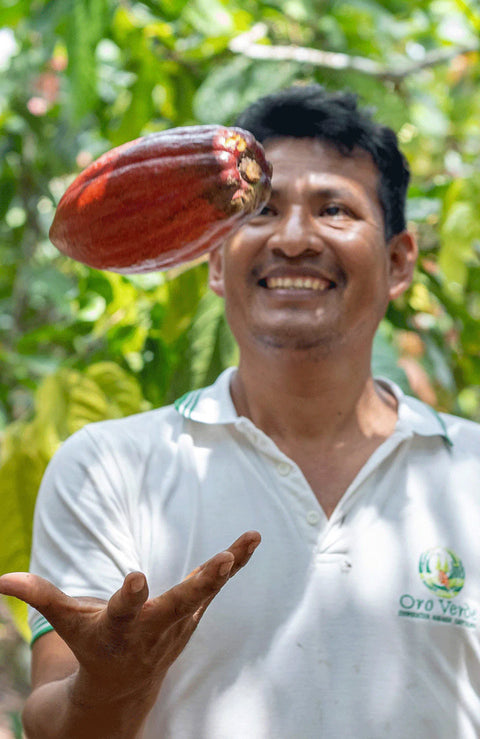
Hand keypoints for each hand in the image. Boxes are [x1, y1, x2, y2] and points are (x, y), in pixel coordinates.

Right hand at [0, 530, 260, 707]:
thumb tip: (0, 580)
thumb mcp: (67, 624)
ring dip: (229, 566)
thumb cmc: (91, 647)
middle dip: (201, 584)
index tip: (136, 577)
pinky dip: (235, 564)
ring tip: (250, 538)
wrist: (123, 689)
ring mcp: (178, 624)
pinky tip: (251, 541)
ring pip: (206, 592)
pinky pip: (215, 586)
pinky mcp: (192, 615)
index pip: (124, 611)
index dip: (130, 596)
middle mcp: (154, 629)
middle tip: (222, 562)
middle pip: (180, 605)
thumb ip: (41, 597)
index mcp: (119, 629)